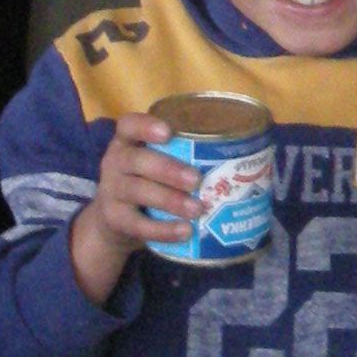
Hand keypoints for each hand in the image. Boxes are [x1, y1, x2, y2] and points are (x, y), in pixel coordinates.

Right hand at [67, 113, 201, 304]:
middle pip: (137, 161)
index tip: (169, 132)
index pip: (128, 125)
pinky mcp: (114, 219)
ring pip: (138, 191)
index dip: (146, 126)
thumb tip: (246, 159)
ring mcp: (111, 191)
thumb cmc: (147, 182)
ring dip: (170, 200)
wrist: (114, 220)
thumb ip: (182, 156)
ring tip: (198, 208)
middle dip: (168, 169)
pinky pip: (138, 224)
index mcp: (126, 142)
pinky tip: (185, 231)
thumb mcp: (154, 163)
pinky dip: (163, 229)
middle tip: (196, 180)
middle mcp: (114, 162)